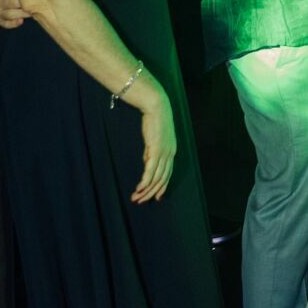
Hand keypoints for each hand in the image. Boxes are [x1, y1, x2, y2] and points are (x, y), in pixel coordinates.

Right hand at [132, 86, 176, 203]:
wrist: (157, 107)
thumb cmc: (154, 121)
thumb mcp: (154, 139)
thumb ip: (151, 151)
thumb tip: (146, 162)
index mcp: (171, 152)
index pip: (168, 174)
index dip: (162, 186)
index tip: (155, 197)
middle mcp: (170, 154)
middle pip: (162, 179)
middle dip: (151, 192)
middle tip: (140, 201)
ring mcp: (164, 153)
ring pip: (156, 178)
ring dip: (145, 190)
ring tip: (135, 198)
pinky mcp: (156, 150)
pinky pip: (151, 171)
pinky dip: (145, 182)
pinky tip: (139, 189)